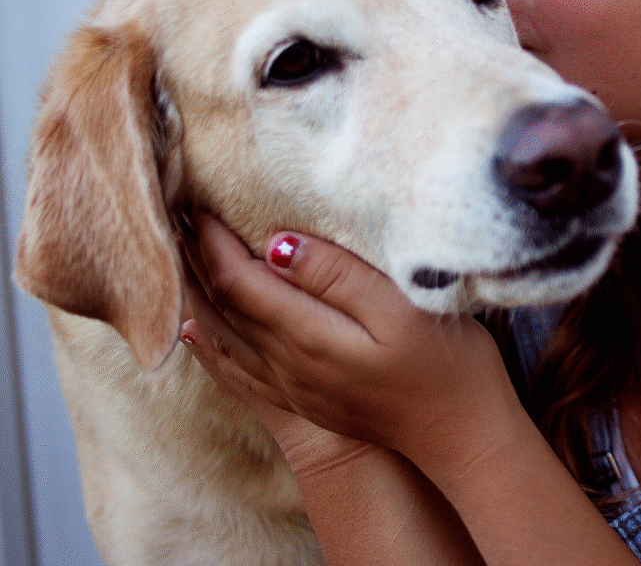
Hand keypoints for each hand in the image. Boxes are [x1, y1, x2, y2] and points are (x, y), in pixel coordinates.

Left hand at [181, 212, 519, 478]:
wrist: (463, 439)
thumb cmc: (447, 366)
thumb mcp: (403, 311)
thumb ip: (339, 276)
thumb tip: (278, 244)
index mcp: (309, 337)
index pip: (242, 281)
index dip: (216, 241)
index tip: (200, 202)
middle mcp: (289, 366)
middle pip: (225, 308)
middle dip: (199, 261)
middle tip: (177, 216)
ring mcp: (296, 389)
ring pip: (226, 338)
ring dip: (199, 296)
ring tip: (178, 260)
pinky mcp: (307, 402)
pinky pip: (239, 371)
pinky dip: (211, 347)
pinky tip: (198, 335)